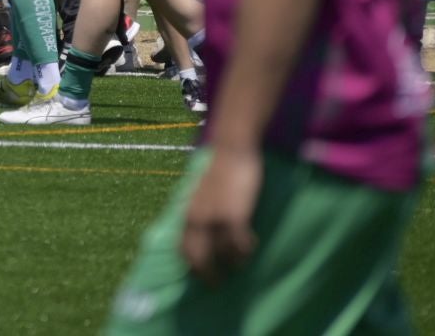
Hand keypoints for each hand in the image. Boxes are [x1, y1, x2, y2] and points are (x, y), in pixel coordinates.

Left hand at [180, 146, 262, 285]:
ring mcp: (216, 219)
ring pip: (223, 254)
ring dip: (233, 262)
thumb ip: (199, 213)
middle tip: (218, 285)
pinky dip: (246, 250)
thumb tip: (201, 234)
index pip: (183, 249)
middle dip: (209, 275)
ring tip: (240, 263)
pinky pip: (240, 244)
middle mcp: (198, 220)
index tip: (199, 275)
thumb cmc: (218, 172)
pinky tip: (251, 246)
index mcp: (187, 214)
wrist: (231, 150)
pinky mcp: (235, 216)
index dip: (191, 265)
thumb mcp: (200, 195)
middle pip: (200, 259)